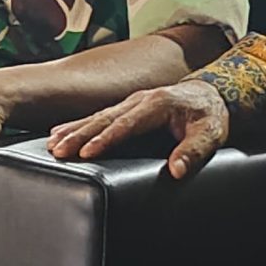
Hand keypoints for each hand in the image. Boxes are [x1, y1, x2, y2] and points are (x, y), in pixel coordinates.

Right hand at [48, 79, 229, 178]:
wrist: (213, 94)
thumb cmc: (210, 116)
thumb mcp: (210, 134)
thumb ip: (193, 151)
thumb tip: (176, 171)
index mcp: (157, 104)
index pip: (126, 124)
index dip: (106, 139)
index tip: (87, 153)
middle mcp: (139, 100)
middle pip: (104, 119)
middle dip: (79, 135)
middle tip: (59, 150)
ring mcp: (130, 102)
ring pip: (97, 117)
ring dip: (73, 130)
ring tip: (53, 144)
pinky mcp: (126, 107)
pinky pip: (98, 116)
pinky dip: (78, 124)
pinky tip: (60, 132)